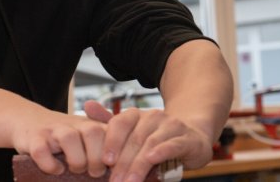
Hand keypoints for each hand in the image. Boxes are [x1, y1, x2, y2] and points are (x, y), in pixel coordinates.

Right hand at [12, 108, 108, 177]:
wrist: (28, 121)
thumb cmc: (64, 140)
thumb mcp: (86, 137)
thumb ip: (104, 147)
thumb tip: (121, 170)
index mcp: (91, 124)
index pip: (112, 131)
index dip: (116, 151)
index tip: (113, 167)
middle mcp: (72, 124)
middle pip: (93, 132)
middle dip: (96, 158)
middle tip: (94, 172)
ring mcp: (52, 130)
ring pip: (69, 138)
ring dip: (76, 160)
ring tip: (75, 169)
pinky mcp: (33, 138)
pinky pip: (42, 150)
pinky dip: (50, 165)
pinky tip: (56, 170)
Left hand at [84, 101, 213, 181]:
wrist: (192, 136)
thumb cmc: (156, 137)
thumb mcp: (132, 131)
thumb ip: (109, 122)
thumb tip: (87, 106)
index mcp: (136, 115)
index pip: (120, 124)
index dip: (111, 142)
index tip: (104, 161)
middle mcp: (153, 117)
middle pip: (134, 139)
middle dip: (123, 163)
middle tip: (114, 180)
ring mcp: (171, 126)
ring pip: (151, 144)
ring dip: (138, 164)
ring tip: (130, 181)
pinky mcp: (187, 139)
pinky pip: (173, 145)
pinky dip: (161, 152)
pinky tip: (152, 160)